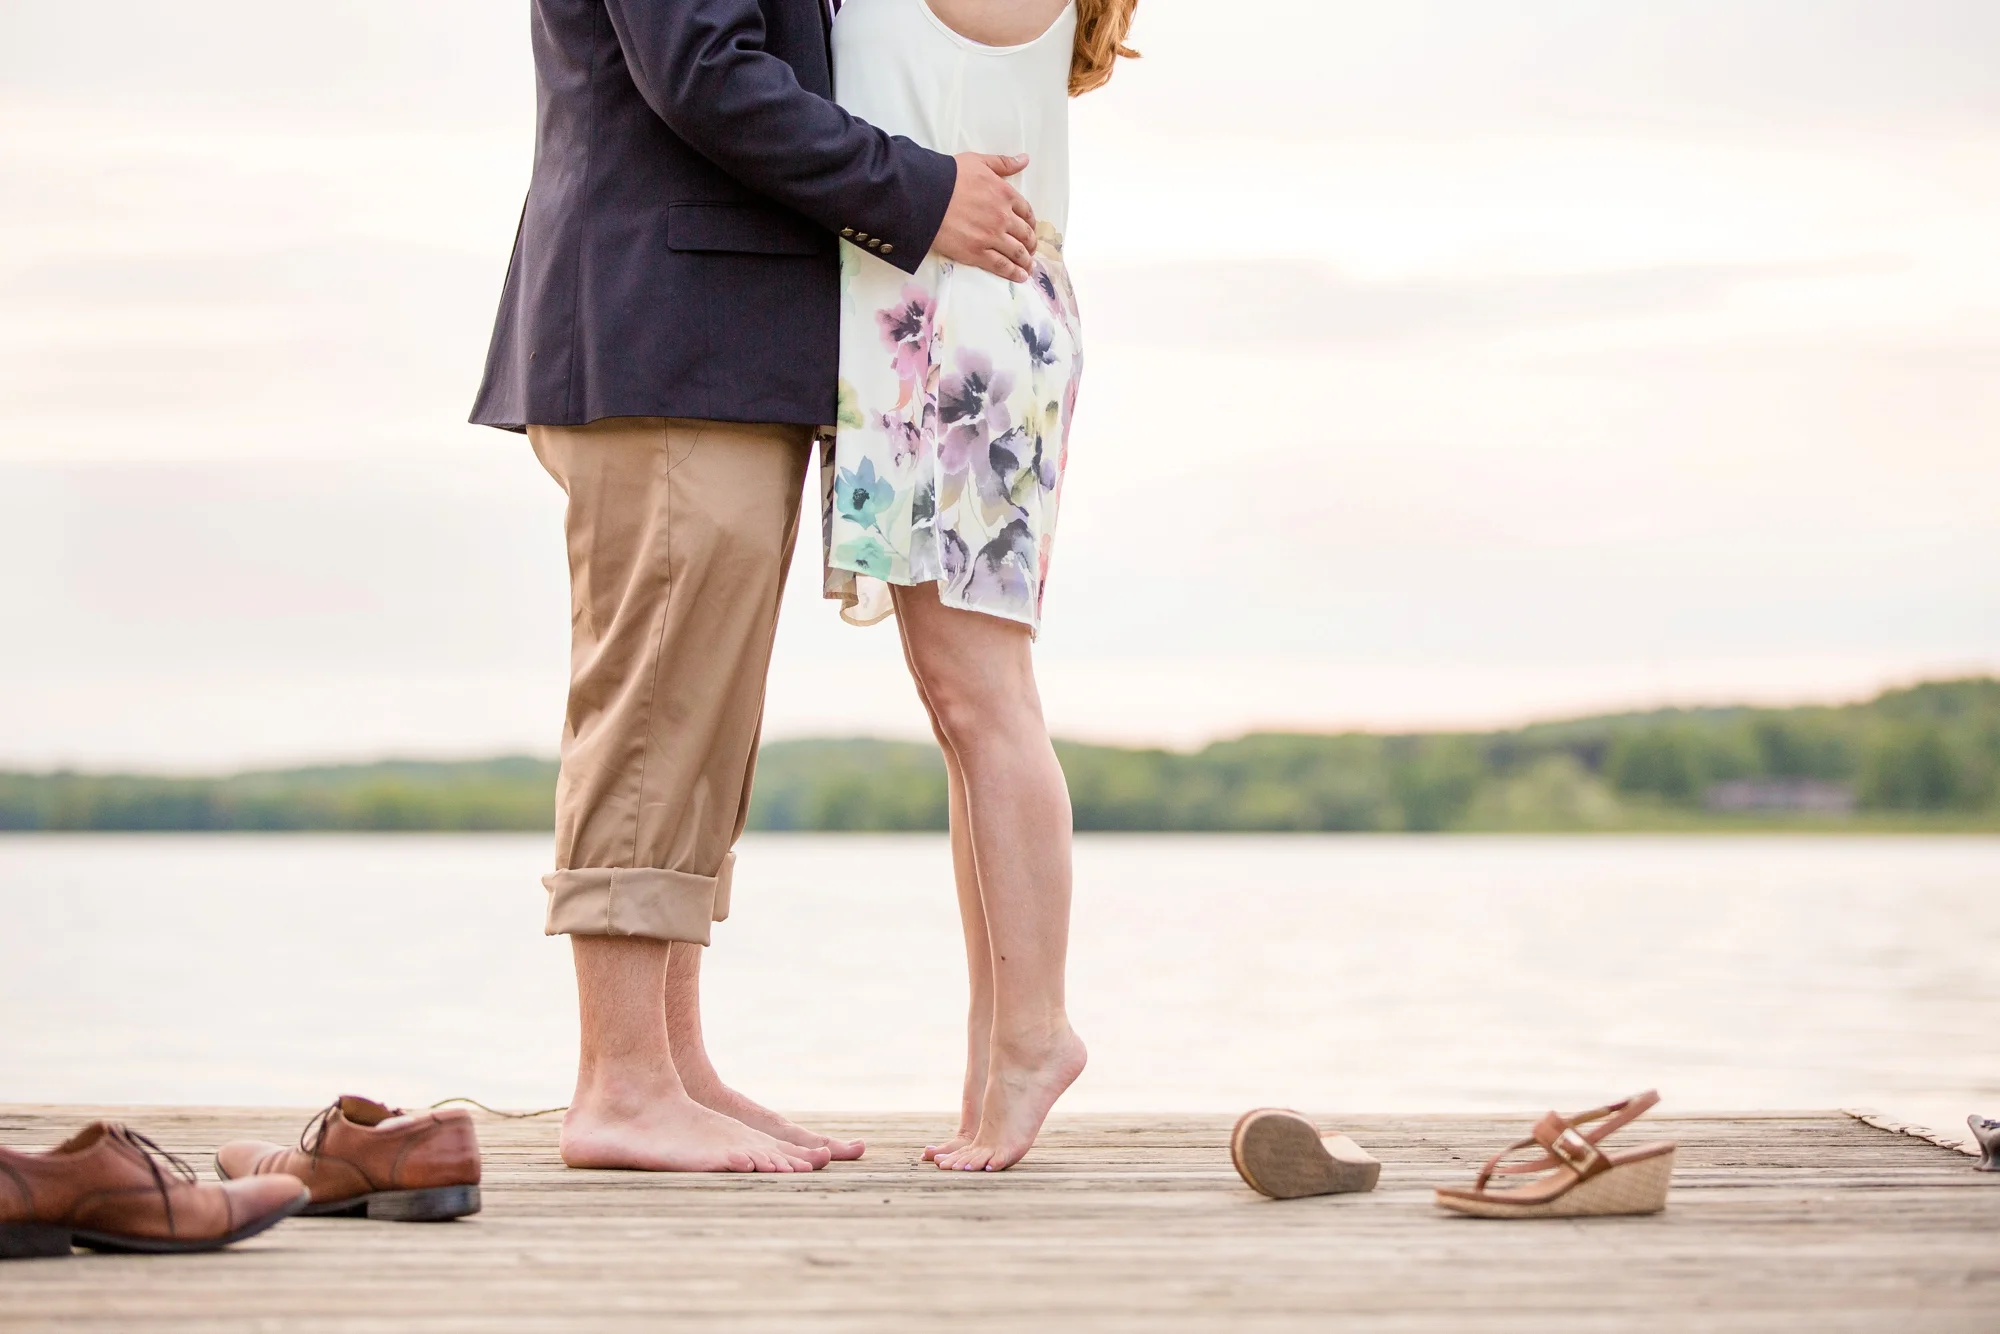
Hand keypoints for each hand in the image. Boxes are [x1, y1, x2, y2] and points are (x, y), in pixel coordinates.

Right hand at [933, 153, 1037, 281]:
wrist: (926, 195)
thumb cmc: (949, 175)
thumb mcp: (979, 162)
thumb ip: (1004, 163)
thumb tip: (1024, 159)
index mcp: (1005, 194)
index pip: (1026, 212)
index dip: (1030, 223)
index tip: (1030, 229)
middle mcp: (1003, 217)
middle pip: (1025, 234)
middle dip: (1030, 244)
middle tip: (1030, 250)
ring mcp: (991, 236)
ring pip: (1017, 252)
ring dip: (1026, 261)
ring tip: (1028, 268)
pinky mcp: (977, 253)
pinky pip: (1001, 265)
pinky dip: (1013, 272)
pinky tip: (1019, 276)